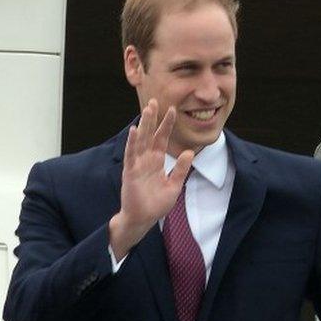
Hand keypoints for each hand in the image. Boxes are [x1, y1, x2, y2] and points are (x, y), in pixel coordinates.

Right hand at [109, 99, 193, 259]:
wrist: (143, 220)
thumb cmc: (156, 205)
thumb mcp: (174, 186)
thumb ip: (181, 169)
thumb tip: (190, 152)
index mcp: (156, 162)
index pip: (161, 139)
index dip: (166, 125)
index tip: (172, 109)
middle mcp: (145, 160)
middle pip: (149, 135)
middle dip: (152, 118)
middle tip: (154, 100)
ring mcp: (137, 165)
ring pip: (140, 140)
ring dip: (143, 125)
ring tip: (146, 109)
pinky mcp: (130, 172)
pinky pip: (131, 155)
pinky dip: (132, 142)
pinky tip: (134, 130)